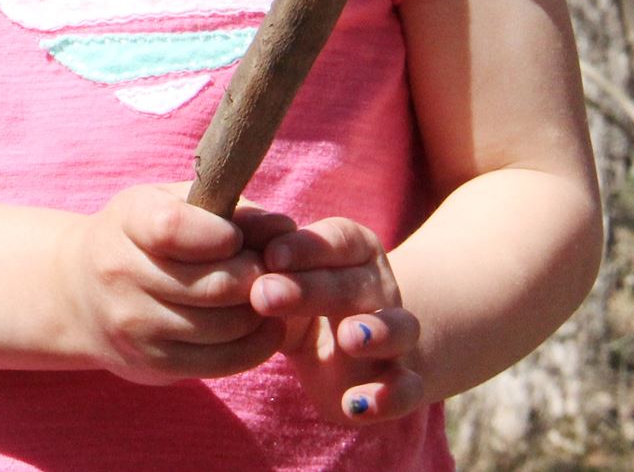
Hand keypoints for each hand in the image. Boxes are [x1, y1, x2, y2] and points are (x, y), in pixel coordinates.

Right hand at [53, 185, 294, 385]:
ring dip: (259, 310)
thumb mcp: (172, 203)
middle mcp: (122, 274)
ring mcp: (135, 325)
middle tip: (267, 268)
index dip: (219, 234)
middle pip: (213, 286)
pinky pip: (222, 361)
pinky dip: (257, 344)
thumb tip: (285, 229)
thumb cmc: (144, 237)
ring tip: (267, 294)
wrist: (81, 294)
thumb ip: (230, 208)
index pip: (173, 229)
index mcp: (128, 220)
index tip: (235, 236)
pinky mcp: (154, 365)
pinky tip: (265, 325)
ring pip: (224, 326)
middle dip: (255, 275)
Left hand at [249, 217, 429, 424]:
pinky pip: (406, 389)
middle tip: (265, 295)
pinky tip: (358, 403)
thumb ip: (259, 255)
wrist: (351, 354)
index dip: (306, 247)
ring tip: (350, 337)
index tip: (269, 255)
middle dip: (312, 289)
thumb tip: (226, 229)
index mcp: (354, 253)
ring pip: (399, 328)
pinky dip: (389, 396)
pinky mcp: (397, 383)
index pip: (338, 240)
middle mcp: (379, 290)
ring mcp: (394, 337)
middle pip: (354, 284)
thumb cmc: (302, 302)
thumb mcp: (281, 277)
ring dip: (377, 332)